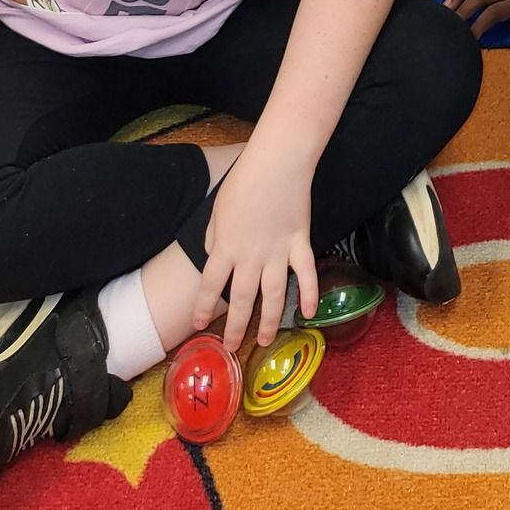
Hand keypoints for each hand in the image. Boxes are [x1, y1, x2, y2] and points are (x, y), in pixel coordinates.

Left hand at [193, 151, 318, 352]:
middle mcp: (251, 256)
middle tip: (231, 347)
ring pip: (273, 295)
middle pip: (242, 299)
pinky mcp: (300, 242)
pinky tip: (309, 313)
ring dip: (268, 321)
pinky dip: (310, 294)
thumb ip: (213, 236)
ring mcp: (278, 252)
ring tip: (263, 340)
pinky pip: (307, 274)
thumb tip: (215, 254)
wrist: (278, 162)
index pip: (210, 286)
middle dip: (235, 327)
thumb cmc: (243, 180)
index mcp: (226, 247)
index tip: (200, 325)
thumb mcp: (217, 209)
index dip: (204, 308)